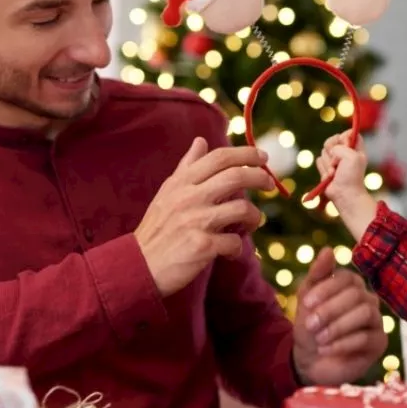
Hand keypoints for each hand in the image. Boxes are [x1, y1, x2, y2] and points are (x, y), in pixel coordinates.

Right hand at [134, 137, 272, 295]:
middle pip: (235, 177)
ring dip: (254, 217)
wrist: (137, 266)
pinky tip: (230, 252)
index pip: (219, 158)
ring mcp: (195, 221)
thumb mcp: (167, 193)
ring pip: (242, 209)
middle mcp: (188, 197)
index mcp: (181, 182)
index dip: (245, 154)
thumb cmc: (157, 229)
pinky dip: (237, 248)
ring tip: (251, 224)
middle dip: (260, 178)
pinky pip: (234, 242)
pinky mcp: (201, 246)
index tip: (263, 158)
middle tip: (270, 184)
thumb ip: (187, 167)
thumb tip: (201, 141)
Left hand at [292, 248, 387, 384]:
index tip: (306, 303)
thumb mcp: (306, 299)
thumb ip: (317, 274)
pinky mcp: (379, 343)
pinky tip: (326, 349)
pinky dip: (343, 343)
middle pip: (357, 295)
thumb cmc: (310, 327)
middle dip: (330, 310)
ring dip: (338, 326)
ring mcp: (376, 321)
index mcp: (351, 286)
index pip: (347, 277)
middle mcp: (368, 300)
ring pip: (366, 313)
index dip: (327, 289)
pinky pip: (367, 337)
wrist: (309, 361)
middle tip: (311, 324)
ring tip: (319, 339)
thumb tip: (328, 249)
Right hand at [316, 132, 368, 206]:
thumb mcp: (352, 157)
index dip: (345, 136)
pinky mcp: (326, 167)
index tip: (345, 143)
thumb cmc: (351, 176)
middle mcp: (345, 153)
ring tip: (335, 173)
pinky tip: (330, 177)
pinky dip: (323, 170)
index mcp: (356, 149)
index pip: (349, 133)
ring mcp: (335, 160)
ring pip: (324, 151)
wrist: (344, 194)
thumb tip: (331, 150)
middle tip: (336, 161)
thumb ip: (341, 146)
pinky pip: (319, 161)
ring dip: (328, 164)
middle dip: (332, 149)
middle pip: (333, 139)